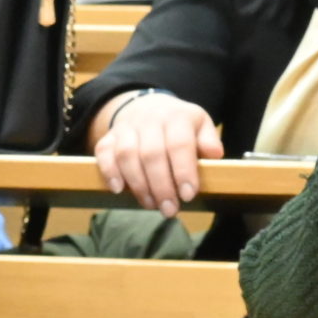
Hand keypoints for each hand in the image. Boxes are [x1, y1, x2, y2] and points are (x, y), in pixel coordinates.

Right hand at [94, 92, 223, 213]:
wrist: (147, 106)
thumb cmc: (179, 125)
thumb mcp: (200, 126)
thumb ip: (208, 141)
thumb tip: (214, 154)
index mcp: (177, 117)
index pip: (179, 144)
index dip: (183, 171)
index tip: (188, 195)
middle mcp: (149, 119)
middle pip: (152, 154)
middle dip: (161, 186)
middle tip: (169, 210)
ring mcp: (126, 128)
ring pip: (127, 155)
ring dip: (138, 184)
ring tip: (150, 204)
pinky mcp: (109, 137)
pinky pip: (103, 152)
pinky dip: (109, 171)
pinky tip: (118, 190)